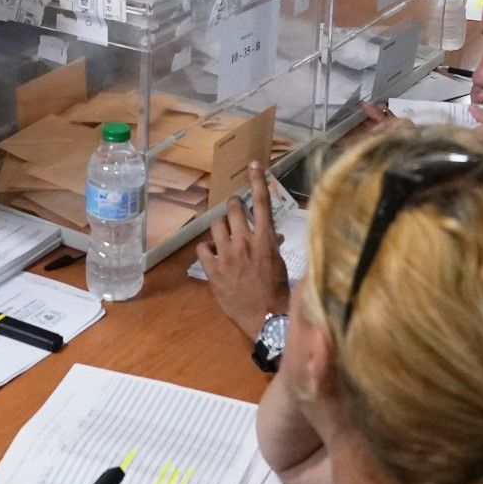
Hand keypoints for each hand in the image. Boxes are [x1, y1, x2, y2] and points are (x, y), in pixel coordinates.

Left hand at [196, 165, 291, 340]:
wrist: (267, 318)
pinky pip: (202, 248)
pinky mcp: (213, 269)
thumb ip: (272, 245)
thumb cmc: (278, 291)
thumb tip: (272, 235)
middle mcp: (245, 241)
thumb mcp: (279, 263)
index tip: (253, 165)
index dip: (257, 181)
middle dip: (233, 206)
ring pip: (215, 225)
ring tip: (223, 234)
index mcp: (266, 239)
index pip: (262, 202)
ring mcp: (227, 255)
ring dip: (220, 226)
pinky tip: (212, 254)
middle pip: (233, 209)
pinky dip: (207, 248)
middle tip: (234, 209)